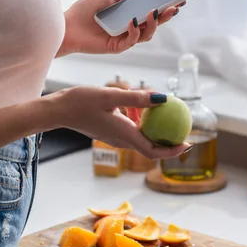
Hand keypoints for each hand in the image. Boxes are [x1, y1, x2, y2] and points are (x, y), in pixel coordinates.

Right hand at [49, 86, 190, 159]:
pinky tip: (140, 105)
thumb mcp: (111, 95)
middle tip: (183, 127)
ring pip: (141, 137)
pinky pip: (131, 130)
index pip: (153, 151)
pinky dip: (140, 121)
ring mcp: (114, 136)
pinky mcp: (109, 131)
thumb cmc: (80, 102)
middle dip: (169, 141)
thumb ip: (137, 98)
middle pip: (150, 147)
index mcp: (123, 134)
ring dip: (154, 129)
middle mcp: (121, 139)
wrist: (58, 110)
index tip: (188, 144)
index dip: (173, 151)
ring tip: (165, 112)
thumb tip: (163, 98)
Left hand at [58, 0, 185, 56]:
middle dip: (166, 15)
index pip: (152, 11)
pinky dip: (135, 30)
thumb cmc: (86, 9)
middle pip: (154, 23)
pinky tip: (133, 21)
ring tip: (155, 11)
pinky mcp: (117, 47)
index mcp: (130, 14)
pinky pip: (132, 41)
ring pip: (147, 34)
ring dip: (153, 23)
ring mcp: (125, 38)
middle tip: (176, 7)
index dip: (166, 5)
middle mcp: (130, 27)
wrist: (67, 25)